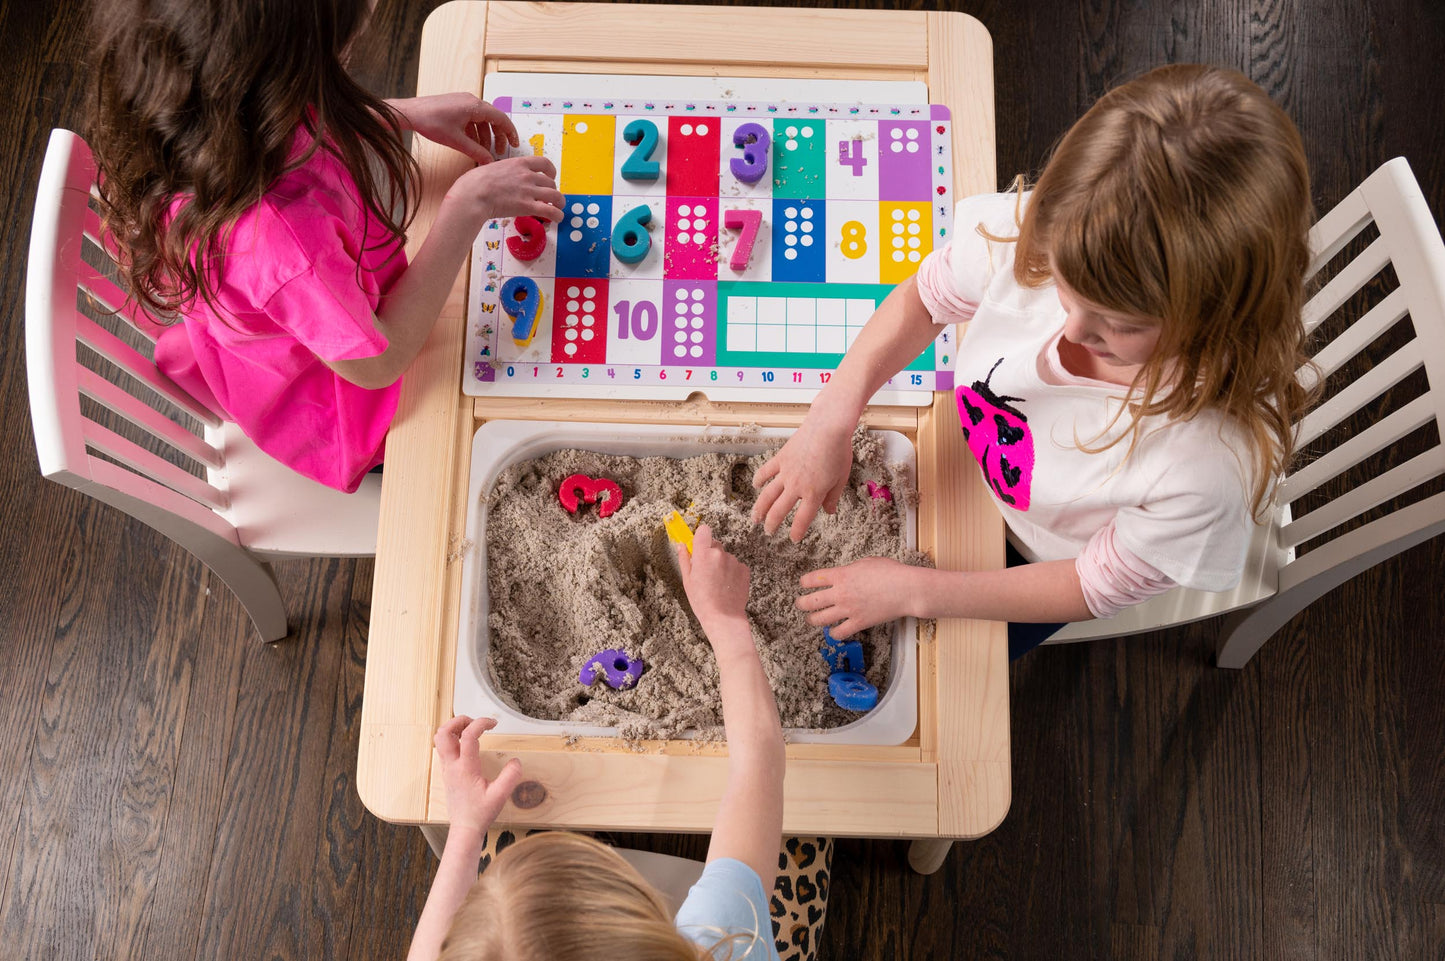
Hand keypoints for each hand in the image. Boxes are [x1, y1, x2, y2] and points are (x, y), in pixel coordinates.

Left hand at [387, 93, 518, 163]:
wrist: (409, 112)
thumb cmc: (430, 122)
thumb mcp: (456, 141)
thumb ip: (476, 151)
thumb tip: (489, 161)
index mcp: (475, 106)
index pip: (501, 118)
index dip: (510, 132)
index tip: (514, 144)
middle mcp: (471, 101)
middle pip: (493, 119)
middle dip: (497, 136)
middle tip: (498, 151)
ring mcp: (463, 102)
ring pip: (482, 119)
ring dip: (485, 135)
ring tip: (483, 150)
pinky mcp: (456, 105)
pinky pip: (472, 118)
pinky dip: (475, 130)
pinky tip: (471, 143)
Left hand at [432, 716, 523, 834]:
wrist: (465, 828)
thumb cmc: (480, 814)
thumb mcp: (500, 796)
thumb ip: (510, 776)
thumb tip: (516, 761)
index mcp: (465, 769)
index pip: (468, 736)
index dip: (481, 723)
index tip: (493, 723)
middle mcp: (452, 766)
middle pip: (444, 732)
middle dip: (459, 721)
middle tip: (476, 722)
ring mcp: (447, 769)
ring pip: (440, 739)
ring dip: (454, 728)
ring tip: (472, 730)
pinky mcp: (447, 772)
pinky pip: (444, 748)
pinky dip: (453, 738)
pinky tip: (467, 744)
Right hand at [446, 155, 564, 225]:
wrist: (473, 194)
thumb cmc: (474, 182)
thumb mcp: (491, 168)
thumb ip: (502, 171)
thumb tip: (500, 176)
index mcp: (519, 163)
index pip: (544, 162)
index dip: (551, 171)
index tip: (551, 176)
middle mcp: (527, 175)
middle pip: (550, 182)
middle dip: (552, 190)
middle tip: (549, 198)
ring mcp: (529, 190)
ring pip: (555, 195)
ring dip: (560, 202)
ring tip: (559, 208)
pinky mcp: (528, 206)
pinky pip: (551, 210)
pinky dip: (558, 215)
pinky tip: (558, 218)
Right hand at [676, 524, 751, 634]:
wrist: (724, 617)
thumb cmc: (703, 602)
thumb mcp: (687, 581)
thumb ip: (685, 559)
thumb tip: (682, 546)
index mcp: (703, 555)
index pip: (704, 530)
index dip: (701, 537)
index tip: (698, 545)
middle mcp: (720, 554)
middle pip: (714, 544)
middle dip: (710, 553)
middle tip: (706, 572)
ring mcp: (734, 561)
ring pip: (725, 556)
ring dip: (721, 564)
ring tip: (717, 583)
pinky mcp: (744, 569)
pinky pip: (735, 565)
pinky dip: (731, 572)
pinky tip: (726, 586)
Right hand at [750, 409, 856, 541]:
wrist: (828, 427)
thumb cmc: (839, 452)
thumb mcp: (841, 478)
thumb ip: (832, 497)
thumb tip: (829, 511)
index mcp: (814, 494)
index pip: (802, 519)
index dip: (796, 532)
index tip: (793, 539)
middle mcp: (796, 486)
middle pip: (779, 511)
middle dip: (772, 524)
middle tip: (768, 532)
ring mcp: (786, 472)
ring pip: (768, 495)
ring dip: (760, 508)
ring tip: (755, 518)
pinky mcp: (780, 458)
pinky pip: (766, 471)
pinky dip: (759, 479)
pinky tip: (755, 486)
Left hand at [796, 556, 920, 638]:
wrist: (906, 589)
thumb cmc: (891, 572)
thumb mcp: (866, 562)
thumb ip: (850, 569)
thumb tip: (846, 574)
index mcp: (841, 575)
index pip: (812, 579)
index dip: (804, 582)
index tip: (804, 584)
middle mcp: (840, 593)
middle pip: (810, 601)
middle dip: (802, 604)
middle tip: (800, 604)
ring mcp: (848, 609)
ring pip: (820, 619)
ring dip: (812, 620)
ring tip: (811, 620)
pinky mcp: (858, 623)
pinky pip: (839, 633)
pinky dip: (834, 634)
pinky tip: (834, 631)